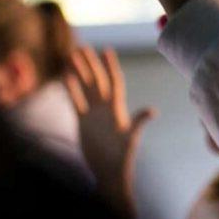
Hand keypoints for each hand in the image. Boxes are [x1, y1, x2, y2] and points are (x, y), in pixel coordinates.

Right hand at [66, 46, 155, 218]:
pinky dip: (71, 89)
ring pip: (85, 88)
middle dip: (91, 64)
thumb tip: (152, 111)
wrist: (109, 171)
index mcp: (117, 109)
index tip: (107, 50)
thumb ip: (139, 122)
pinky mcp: (83, 122)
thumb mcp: (131, 138)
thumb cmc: (122, 157)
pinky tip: (65, 76)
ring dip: (79, 73)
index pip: (114, 82)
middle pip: (97, 81)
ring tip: (71, 55)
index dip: (110, 66)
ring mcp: (94, 114)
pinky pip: (75, 101)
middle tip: (83, 47)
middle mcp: (106, 108)